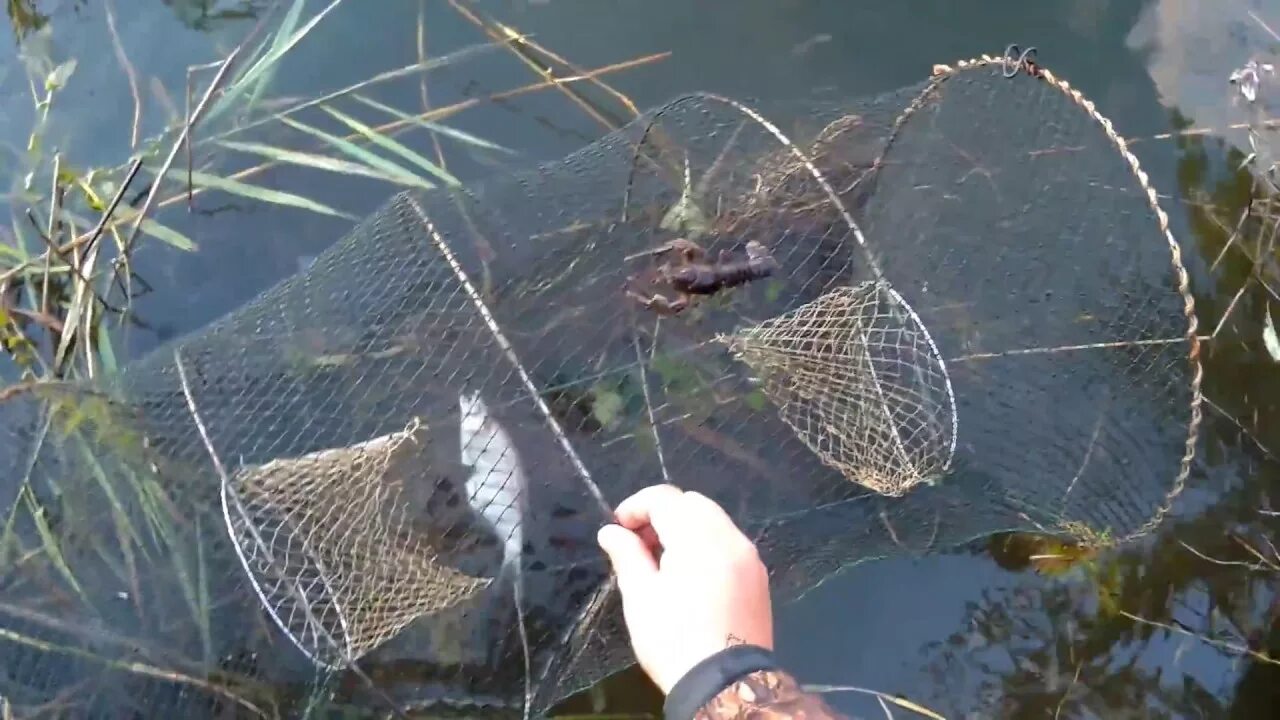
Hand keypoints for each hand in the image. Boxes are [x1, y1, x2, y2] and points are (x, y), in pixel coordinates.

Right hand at [596, 484, 772, 693]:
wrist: (725, 686)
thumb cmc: (674, 640)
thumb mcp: (640, 596)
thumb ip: (626, 554)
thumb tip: (611, 531)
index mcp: (699, 538)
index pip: (665, 498)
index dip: (636, 506)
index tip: (618, 528)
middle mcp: (730, 538)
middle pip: (693, 504)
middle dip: (663, 514)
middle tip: (639, 543)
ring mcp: (750, 557)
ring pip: (714, 521)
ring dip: (686, 528)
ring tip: (663, 561)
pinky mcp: (759, 578)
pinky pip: (730, 544)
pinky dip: (707, 545)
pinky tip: (691, 575)